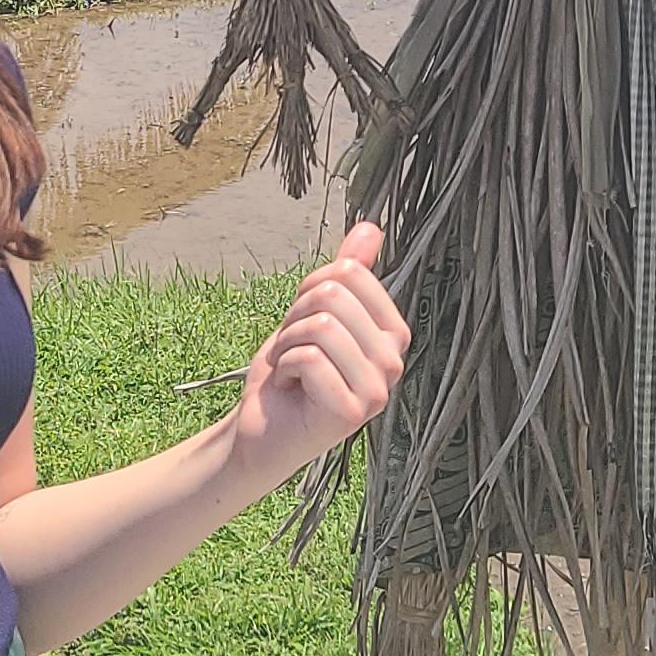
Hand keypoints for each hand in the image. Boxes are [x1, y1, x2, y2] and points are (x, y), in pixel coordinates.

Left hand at [221, 224, 408, 484]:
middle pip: (332, 295)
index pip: (350, 273)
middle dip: (295, 319)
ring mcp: (378, 389)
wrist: (261, 427)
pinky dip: (283, 369)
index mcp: (392, 333)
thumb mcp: (313, 313)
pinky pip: (308, 357)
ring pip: (320, 326)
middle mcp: (394, 361)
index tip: (304, 326)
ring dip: (287, 345)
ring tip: (292, 371)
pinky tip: (291, 390)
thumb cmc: (291, 373)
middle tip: (294, 353)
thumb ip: (347, 273)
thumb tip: (370, 228)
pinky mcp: (353, 411)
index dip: (309, 291)